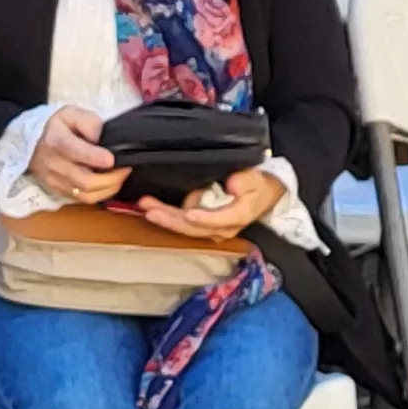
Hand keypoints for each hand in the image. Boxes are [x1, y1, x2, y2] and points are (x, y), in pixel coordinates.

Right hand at [25, 107, 125, 205]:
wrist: (34, 144)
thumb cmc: (58, 127)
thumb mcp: (71, 113)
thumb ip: (89, 122)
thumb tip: (101, 138)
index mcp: (56, 140)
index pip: (74, 152)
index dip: (94, 158)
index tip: (111, 159)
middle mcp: (53, 164)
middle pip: (84, 180)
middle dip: (110, 178)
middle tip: (126, 169)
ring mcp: (55, 181)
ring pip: (86, 195)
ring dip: (108, 188)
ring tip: (120, 177)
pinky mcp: (59, 191)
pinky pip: (83, 200)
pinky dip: (101, 194)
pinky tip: (110, 184)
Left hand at [136, 166, 284, 239]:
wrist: (262, 196)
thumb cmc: (257, 186)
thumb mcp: (255, 179)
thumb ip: (244, 181)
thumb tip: (232, 185)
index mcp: (236, 217)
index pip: (218, 220)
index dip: (203, 217)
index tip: (189, 212)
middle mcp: (221, 228)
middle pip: (193, 227)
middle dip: (171, 219)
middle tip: (150, 209)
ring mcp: (210, 229)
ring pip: (184, 227)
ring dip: (164, 217)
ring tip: (145, 205)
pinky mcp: (202, 225)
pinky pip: (182, 223)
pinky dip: (167, 216)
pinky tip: (152, 208)